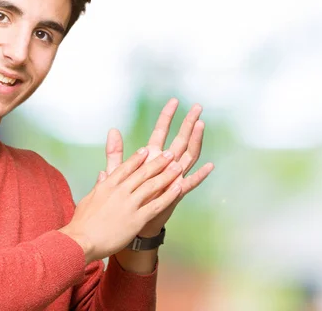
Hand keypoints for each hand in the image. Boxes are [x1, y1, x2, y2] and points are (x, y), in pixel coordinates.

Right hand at [59, 146, 182, 263]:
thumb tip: (102, 174)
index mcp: (107, 185)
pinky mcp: (136, 219)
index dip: (137, 158)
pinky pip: (157, 205)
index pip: (125, 167)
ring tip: (177, 166)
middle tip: (169, 154)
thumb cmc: (81, 223)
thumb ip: (98, 185)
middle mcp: (120, 191)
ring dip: (167, 175)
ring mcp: (129, 204)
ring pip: (152, 185)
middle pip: (142, 173)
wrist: (82, 241)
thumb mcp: (88, 199)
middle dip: (157, 162)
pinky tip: (178, 188)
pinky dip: (169, 195)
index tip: (146, 150)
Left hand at [102, 99, 213, 236]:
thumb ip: (115, 152)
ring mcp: (172, 177)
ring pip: (188, 155)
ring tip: (201, 125)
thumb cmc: (124, 195)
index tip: (174, 100)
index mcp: (151, 156)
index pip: (161, 132)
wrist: (128, 220)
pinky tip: (209, 166)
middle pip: (180, 139)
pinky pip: (190, 183)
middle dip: (188, 123)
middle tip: (197, 107)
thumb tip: (112, 130)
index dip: (167, 117)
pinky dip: (199, 175)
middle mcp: (165, 164)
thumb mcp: (118, 171)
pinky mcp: (175, 193)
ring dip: (195, 141)